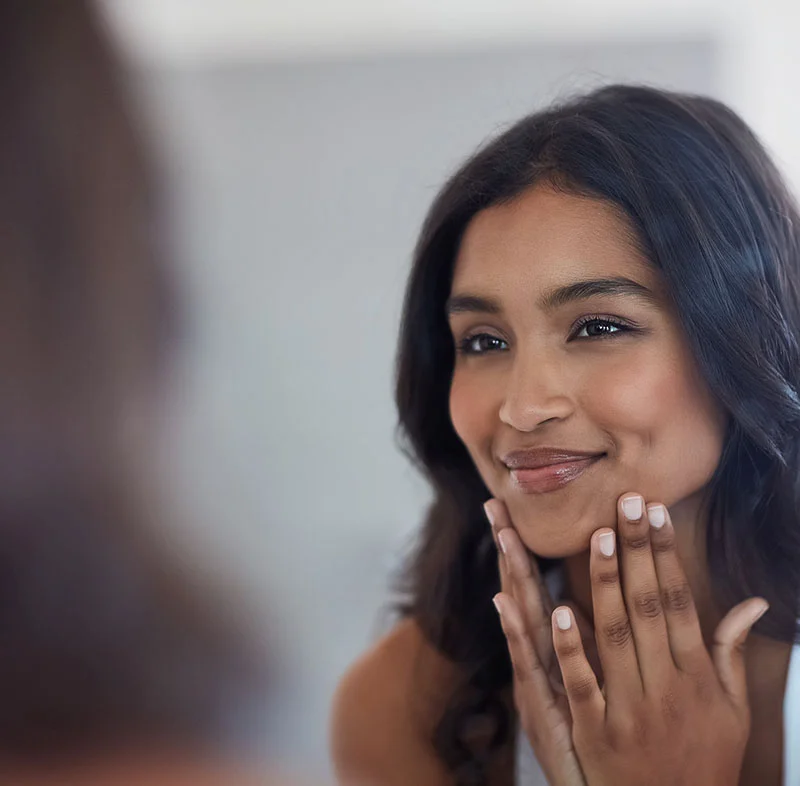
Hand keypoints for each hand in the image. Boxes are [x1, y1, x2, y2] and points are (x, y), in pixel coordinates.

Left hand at [492, 492, 768, 785]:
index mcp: (697, 676)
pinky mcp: (597, 732)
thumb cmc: (705, 760)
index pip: (679, 602)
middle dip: (638, 551)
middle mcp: (666, 687)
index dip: (666, 556)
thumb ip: (732, 653)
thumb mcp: (733, 711)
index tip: (656, 513)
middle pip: (648, 606)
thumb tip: (754, 604)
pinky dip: (571, 648)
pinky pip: (583, 683)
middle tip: (626, 502)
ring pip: (616, 635)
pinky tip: (560, 610)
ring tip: (600, 536)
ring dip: (606, 584)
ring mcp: (630, 709)